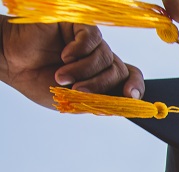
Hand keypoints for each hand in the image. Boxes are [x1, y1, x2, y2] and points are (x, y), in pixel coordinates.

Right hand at [0, 19, 143, 107]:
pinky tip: (64, 56)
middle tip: (78, 91)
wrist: (10, 62)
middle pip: (119, 70)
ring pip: (105, 56)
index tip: (131, 96)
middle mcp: (99, 58)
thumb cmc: (37, 80)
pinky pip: (91, 37)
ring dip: (84, 70)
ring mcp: (89, 42)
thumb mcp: (69, 102)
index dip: (136, 86)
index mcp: (101, 76)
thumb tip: (119, 108)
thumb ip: (94, 104)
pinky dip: (80, 51)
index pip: (130, 76)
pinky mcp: (77, 26)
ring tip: (61, 77)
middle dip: (101, 85)